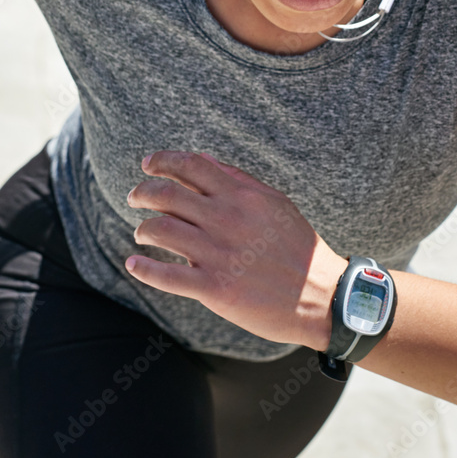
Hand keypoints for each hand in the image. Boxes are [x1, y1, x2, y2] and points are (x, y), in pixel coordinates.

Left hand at [126, 151, 346, 349]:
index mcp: (241, 196)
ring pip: (160, 230)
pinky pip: (167, 276)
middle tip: (134, 198)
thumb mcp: (274, 203)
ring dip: (143, 229)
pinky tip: (134, 264)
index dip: (162, 161)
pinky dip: (144, 268)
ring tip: (142, 233)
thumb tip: (203, 159)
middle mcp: (227, 220)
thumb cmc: (297, 247)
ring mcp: (219, 255)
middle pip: (166, 195)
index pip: (191, 165)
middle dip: (141, 192)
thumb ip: (237, 180)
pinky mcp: (215, 289)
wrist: (322, 297)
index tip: (148, 164)